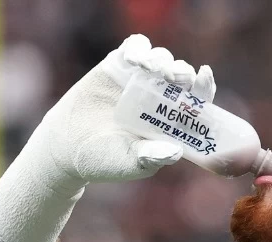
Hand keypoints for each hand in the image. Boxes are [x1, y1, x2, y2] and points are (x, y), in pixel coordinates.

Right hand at [34, 34, 215, 189]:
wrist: (66, 147)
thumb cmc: (103, 160)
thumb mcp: (129, 164)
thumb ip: (151, 157)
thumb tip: (175, 151)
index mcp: (171, 120)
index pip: (196, 100)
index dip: (204, 87)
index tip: (204, 77)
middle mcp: (160, 97)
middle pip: (182, 76)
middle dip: (183, 72)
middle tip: (178, 76)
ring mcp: (140, 79)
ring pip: (162, 59)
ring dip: (163, 60)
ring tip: (154, 69)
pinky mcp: (119, 65)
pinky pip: (136, 47)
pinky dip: (139, 48)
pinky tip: (135, 59)